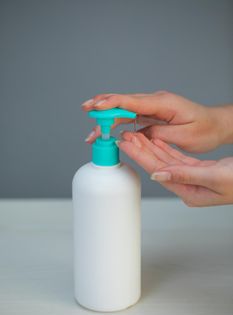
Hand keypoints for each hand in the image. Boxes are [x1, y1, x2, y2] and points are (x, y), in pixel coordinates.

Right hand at [82, 91, 232, 152]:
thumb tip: (134, 134)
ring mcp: (152, 108)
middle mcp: (155, 102)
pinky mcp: (151, 116)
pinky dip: (117, 124)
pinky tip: (108, 130)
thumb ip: (157, 133)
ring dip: (107, 119)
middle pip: (124, 103)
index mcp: (163, 102)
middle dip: (103, 108)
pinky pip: (131, 118)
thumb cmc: (204, 129)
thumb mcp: (183, 135)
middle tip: (86, 112)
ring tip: (94, 131)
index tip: (95, 107)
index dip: (112, 103)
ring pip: (124, 111)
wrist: (214, 126)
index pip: (132, 101)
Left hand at [117, 132, 232, 206]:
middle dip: (141, 150)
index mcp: (189, 193)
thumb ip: (184, 175)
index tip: (126, 144)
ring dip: (151, 147)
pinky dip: (166, 148)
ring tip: (136, 135)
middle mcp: (187, 187)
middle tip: (125, 136)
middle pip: (158, 165)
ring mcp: (191, 179)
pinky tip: (156, 140)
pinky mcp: (197, 170)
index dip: (141, 156)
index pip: (158, 171)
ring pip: (165, 160)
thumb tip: (157, 174)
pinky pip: (177, 158)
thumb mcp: (215, 177)